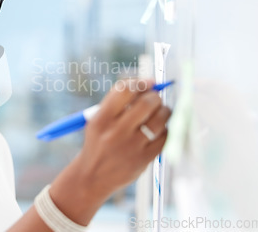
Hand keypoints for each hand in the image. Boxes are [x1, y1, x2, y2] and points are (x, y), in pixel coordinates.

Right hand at [48, 79, 170, 225]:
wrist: (93, 176)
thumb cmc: (98, 143)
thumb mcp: (97, 121)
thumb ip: (117, 103)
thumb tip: (148, 84)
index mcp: (102, 118)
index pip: (124, 89)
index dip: (141, 82)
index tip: (150, 82)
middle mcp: (116, 131)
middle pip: (147, 102)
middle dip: (155, 97)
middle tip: (155, 99)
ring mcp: (131, 146)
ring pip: (160, 119)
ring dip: (164, 112)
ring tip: (160, 113)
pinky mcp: (144, 159)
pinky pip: (165, 137)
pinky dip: (165, 130)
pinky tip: (158, 130)